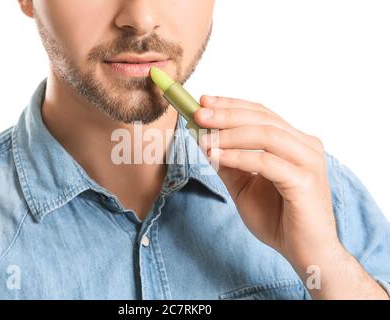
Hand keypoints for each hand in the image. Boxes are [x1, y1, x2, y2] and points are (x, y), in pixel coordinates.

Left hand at [193, 95, 388, 298]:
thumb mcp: (244, 187)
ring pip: (265, 135)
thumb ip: (228, 164)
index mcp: (293, 142)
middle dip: (226, 114)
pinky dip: (239, 157)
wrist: (305, 253)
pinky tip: (216, 156)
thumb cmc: (278, 218)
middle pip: (262, 118)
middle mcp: (305, 145)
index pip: (260, 113)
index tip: (203, 101)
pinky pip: (266, 162)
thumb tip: (203, 141)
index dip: (231, 105)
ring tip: (203, 138)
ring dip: (229, 134)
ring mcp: (308, 161)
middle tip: (198, 113)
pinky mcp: (305, 181)